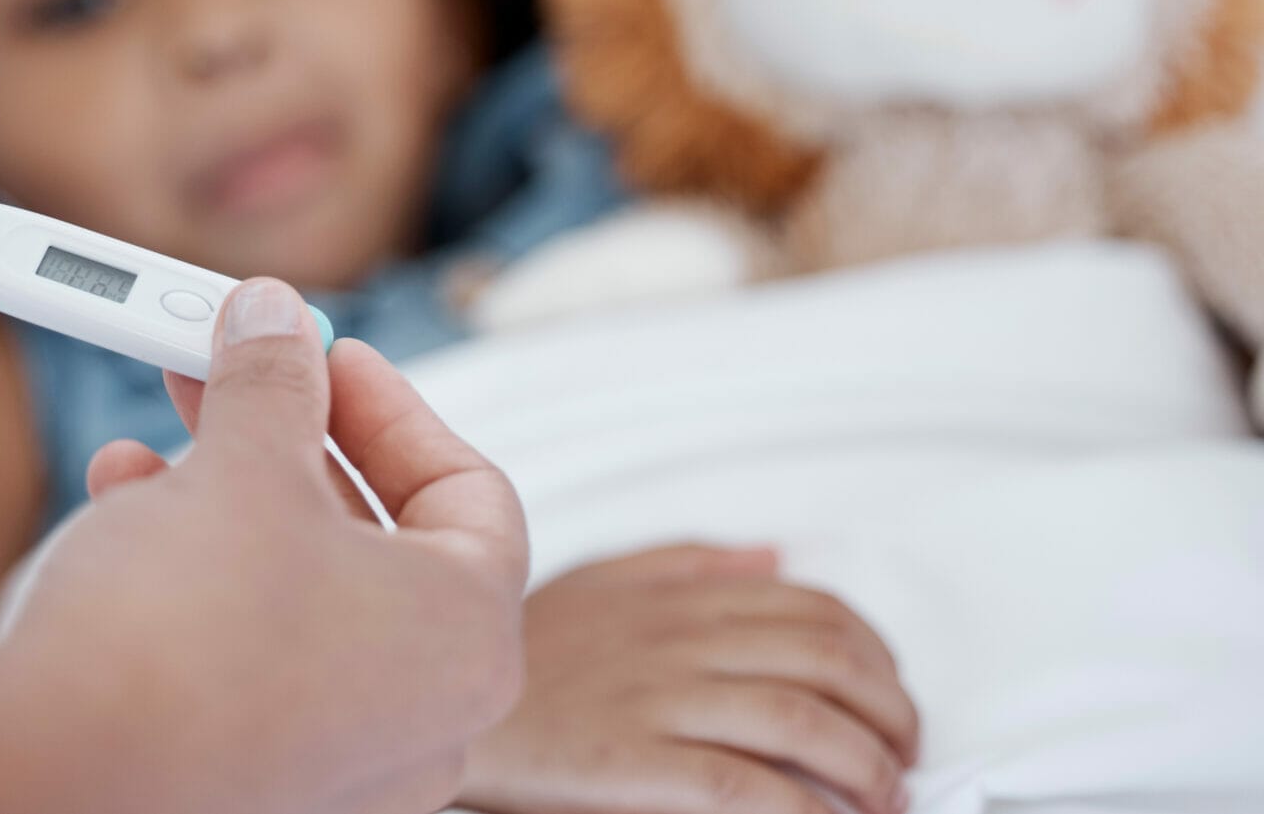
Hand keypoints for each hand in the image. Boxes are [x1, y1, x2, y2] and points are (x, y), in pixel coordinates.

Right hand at [0, 278, 524, 813]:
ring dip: (229, 504)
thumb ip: (276, 379)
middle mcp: (426, 719)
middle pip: (379, 539)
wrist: (55, 769)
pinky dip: (201, 583)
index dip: (394, 407)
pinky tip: (125, 521)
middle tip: (237, 376)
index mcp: (469, 639)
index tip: (329, 355)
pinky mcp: (256, 785)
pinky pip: (249, 659)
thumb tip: (276, 319)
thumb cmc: (183, 634)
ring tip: (153, 450)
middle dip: (290, 443)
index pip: (469, 494)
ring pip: (303, 597)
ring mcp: (343, 766)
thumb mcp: (243, 463)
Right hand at [460, 546, 919, 813]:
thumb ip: (690, 561)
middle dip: (892, 714)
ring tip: (881, 797)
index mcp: (682, 593)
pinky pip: (746, 784)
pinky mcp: (634, 757)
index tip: (892, 698)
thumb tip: (774, 555)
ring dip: (866, 767)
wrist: (438, 689)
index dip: (879, 657)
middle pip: (829, 659)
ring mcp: (660, 694)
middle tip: (904, 756)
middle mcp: (681, 635)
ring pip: (803, 720)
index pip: (818, 608)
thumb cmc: (529, 650)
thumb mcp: (604, 577)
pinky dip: (806, 810)